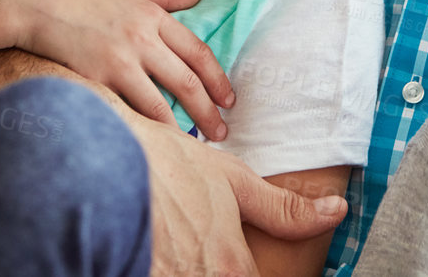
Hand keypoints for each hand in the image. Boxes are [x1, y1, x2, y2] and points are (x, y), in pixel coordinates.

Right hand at [9, 0, 234, 140]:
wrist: (37, 4)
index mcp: (154, 16)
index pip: (197, 52)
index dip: (218, 78)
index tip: (229, 99)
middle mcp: (142, 39)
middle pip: (187, 80)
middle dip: (209, 110)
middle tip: (222, 132)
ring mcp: (120, 60)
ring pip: (160, 102)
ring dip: (181, 127)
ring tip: (196, 146)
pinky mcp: (96, 79)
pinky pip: (127, 109)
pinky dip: (144, 127)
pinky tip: (156, 144)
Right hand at [126, 114, 347, 276]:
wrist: (90, 162)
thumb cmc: (163, 165)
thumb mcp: (231, 180)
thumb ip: (284, 210)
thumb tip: (336, 212)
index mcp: (229, 268)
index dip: (249, 272)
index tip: (245, 264)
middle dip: (216, 268)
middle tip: (204, 248)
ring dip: (185, 267)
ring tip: (177, 245)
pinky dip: (157, 267)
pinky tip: (155, 252)